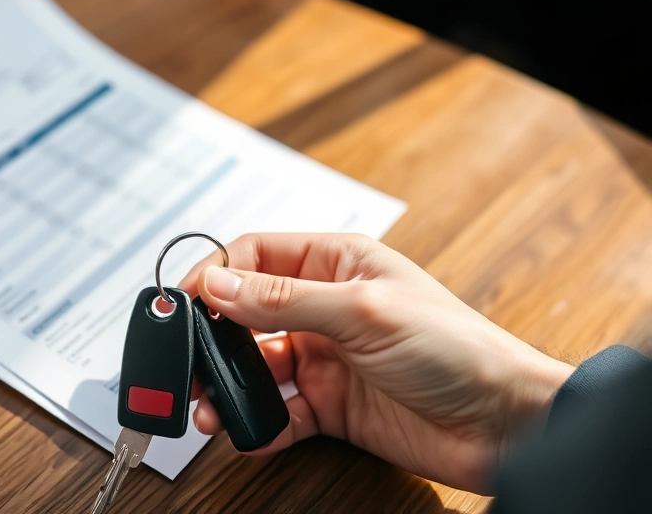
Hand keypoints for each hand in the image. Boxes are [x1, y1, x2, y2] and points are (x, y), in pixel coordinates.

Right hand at [179, 233, 573, 493]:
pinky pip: (281, 412)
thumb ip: (284, 299)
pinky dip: (261, 425)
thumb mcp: (363, 312)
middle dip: (213, 340)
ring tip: (211, 409)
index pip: (256, 256)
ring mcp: (327, 358)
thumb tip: (219, 284)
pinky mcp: (332, 405)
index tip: (186, 303)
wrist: (503, 425)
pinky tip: (251, 433)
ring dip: (230, 387)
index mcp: (337, 263)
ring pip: (257, 367)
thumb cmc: (458, 349)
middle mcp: (326, 307)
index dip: (217, 275)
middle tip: (189, 365)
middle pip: (247, 315)